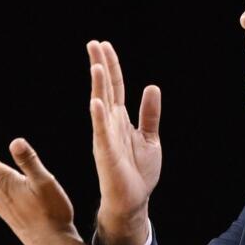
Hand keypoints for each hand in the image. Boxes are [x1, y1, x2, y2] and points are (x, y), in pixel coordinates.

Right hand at [87, 40, 160, 244]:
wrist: (133, 200)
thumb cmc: (138, 173)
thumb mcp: (150, 138)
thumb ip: (150, 114)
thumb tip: (151, 87)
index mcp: (121, 120)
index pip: (115, 86)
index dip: (111, 65)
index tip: (104, 45)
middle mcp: (110, 124)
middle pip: (105, 89)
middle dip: (100, 66)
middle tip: (93, 43)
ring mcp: (106, 137)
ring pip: (101, 105)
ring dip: (98, 86)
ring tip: (96, 65)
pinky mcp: (106, 153)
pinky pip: (101, 132)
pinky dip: (99, 116)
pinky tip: (96, 102)